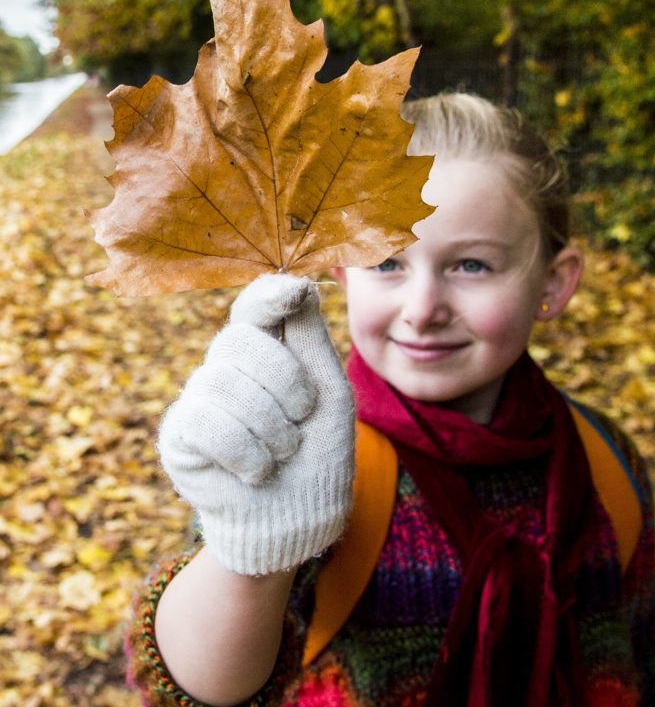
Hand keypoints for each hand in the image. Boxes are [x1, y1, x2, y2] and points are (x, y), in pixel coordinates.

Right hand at [157, 273, 354, 574]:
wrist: (299, 519)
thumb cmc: (319, 451)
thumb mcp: (329, 390)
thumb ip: (310, 339)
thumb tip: (299, 281)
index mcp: (268, 346)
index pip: (255, 304)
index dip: (268, 295)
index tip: (292, 294)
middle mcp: (228, 364)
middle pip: (241, 339)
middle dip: (285, 381)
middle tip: (302, 418)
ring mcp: (199, 396)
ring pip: (223, 381)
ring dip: (270, 426)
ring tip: (283, 453)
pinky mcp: (179, 435)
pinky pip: (203, 420)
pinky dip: (244, 450)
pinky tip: (256, 470)